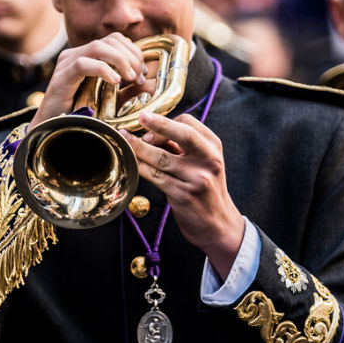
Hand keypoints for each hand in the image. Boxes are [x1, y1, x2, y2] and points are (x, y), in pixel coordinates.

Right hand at [28, 34, 147, 127]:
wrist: (52, 129)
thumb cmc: (79, 115)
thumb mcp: (106, 97)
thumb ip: (123, 86)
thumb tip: (146, 80)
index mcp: (86, 55)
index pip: (115, 39)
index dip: (134, 52)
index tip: (143, 73)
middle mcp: (76, 54)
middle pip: (110, 39)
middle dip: (131, 57)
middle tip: (138, 78)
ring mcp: (67, 63)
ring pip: (99, 46)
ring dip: (120, 60)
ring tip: (129, 79)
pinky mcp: (61, 76)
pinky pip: (83, 63)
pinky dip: (103, 70)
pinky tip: (115, 82)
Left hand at [124, 109, 245, 280]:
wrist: (218, 224)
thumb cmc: (205, 190)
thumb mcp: (201, 164)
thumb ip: (180, 148)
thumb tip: (148, 133)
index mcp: (213, 147)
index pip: (189, 123)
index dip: (166, 122)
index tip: (149, 125)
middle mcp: (208, 160)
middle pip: (181, 134)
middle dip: (158, 124)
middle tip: (140, 118)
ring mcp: (197, 178)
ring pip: (162, 157)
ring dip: (139, 147)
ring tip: (126, 141)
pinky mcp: (184, 195)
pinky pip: (156, 177)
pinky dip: (141, 167)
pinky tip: (132, 162)